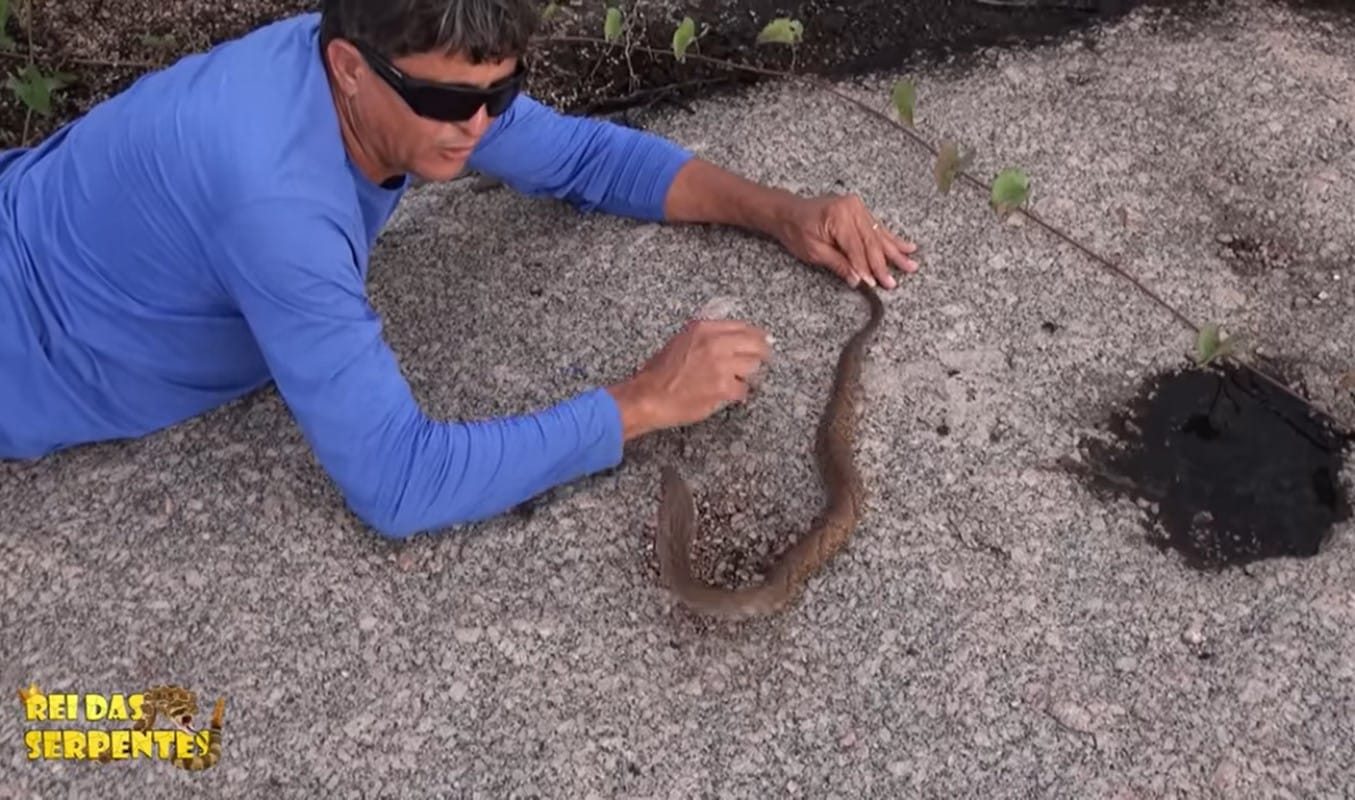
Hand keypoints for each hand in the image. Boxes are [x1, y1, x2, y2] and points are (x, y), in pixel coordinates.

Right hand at [607, 318, 771, 439]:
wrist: (648, 396)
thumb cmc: (659, 373)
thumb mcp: (681, 341)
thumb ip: (707, 337)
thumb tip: (732, 339)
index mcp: (704, 329)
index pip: (744, 327)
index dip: (757, 336)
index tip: (762, 341)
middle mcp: (715, 343)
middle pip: (757, 344)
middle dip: (762, 353)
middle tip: (764, 360)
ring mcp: (721, 365)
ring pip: (753, 367)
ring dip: (747, 375)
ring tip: (735, 380)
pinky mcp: (723, 387)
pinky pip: (743, 389)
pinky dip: (737, 394)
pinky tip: (727, 394)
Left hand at [771, 193, 919, 289]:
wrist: (787, 211)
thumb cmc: (795, 230)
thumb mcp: (813, 251)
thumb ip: (838, 264)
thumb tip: (858, 279)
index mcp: (838, 216)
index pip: (857, 248)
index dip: (867, 268)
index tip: (876, 283)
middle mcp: (851, 208)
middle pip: (872, 242)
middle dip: (884, 263)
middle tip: (895, 281)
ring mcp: (857, 208)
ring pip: (879, 235)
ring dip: (896, 251)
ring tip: (912, 263)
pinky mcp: (859, 210)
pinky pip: (878, 228)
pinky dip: (891, 239)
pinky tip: (907, 246)